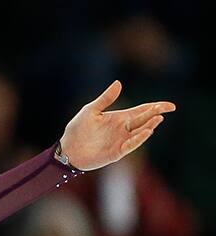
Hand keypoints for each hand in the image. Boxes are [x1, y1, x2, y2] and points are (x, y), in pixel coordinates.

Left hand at [58, 80, 174, 170]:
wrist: (67, 150)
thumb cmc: (77, 130)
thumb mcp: (90, 110)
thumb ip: (105, 99)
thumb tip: (119, 83)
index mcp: (119, 118)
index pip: (141, 111)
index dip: (155, 107)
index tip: (170, 105)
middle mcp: (123, 129)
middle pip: (144, 120)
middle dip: (155, 114)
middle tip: (167, 108)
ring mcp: (121, 141)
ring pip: (140, 132)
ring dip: (149, 126)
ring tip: (158, 118)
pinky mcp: (116, 152)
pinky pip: (130, 145)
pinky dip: (139, 139)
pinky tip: (146, 132)